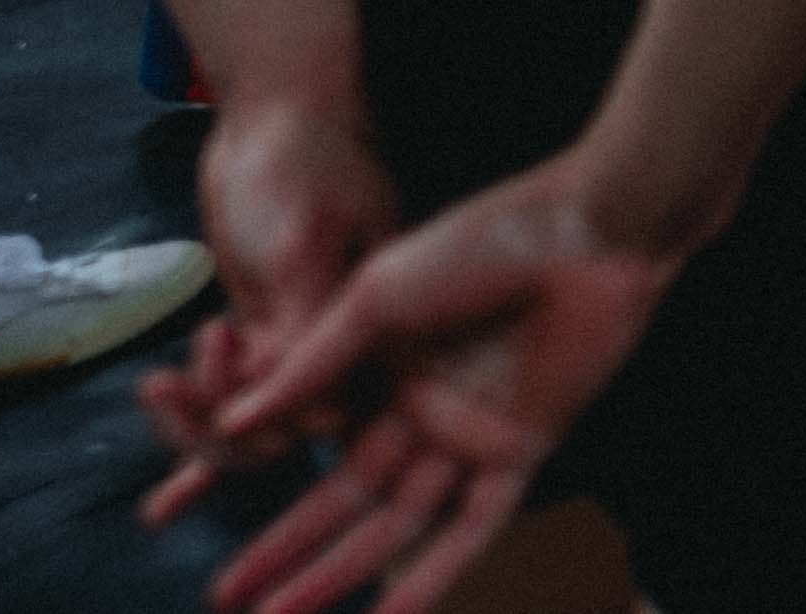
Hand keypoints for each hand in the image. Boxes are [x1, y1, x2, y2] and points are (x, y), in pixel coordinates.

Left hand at [139, 95, 394, 528]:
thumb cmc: (299, 162)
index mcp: (379, 325)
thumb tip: (320, 420)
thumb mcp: (300, 243)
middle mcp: (350, 345)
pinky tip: (166, 503)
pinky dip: (202, 448)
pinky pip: (236, 405)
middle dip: (220, 425)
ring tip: (155, 391)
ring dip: (196, 424)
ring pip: (252, 422)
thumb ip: (308, 328)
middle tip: (165, 389)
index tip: (216, 365)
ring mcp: (305, 340)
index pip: (327, 413)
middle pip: (287, 430)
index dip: (267, 416)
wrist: (275, 111)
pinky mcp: (267, 333)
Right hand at [154, 158, 684, 613]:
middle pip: (352, 507)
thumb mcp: (375, 298)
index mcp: (386, 376)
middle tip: (231, 605)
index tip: (223, 570)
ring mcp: (473, 436)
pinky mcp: (523, 448)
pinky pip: (475, 526)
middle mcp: (426, 415)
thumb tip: (233, 425)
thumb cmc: (479, 241)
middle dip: (294, 558)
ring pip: (401, 527)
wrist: (582, 229)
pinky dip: (436, 574)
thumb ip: (311, 367)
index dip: (278, 521)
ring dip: (343, 575)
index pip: (321, 465)